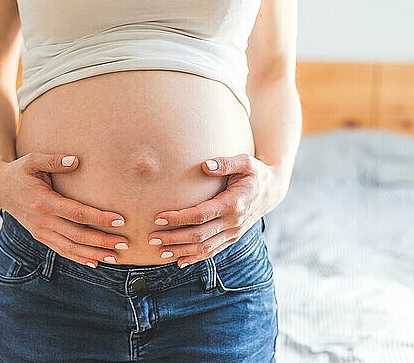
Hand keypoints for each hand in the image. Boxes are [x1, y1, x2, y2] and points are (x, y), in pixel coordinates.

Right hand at [0, 152, 129, 268]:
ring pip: (71, 248)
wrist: (0, 187)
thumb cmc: (21, 170)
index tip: (120, 220)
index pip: (78, 214)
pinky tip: (95, 262)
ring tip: (116, 257)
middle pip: (78, 235)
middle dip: (103, 241)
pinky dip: (79, 258)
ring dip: (94, 254)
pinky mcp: (40, 236)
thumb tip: (75, 161)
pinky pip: (61, 250)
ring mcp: (41, 231)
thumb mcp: (33, 160)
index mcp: (44, 202)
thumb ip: (54, 160)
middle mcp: (43, 221)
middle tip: (125, 243)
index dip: (100, 219)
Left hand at [147, 154, 282, 267]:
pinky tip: (179, 261)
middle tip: (152, 237)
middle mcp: (233, 222)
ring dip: (181, 251)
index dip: (179, 218)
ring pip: (204, 248)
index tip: (159, 217)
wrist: (272, 191)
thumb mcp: (245, 162)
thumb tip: (205, 165)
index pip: (201, 215)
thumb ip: (225, 163)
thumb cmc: (255, 173)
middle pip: (199, 235)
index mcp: (233, 204)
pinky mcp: (232, 238)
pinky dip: (195, 258)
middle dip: (174, 238)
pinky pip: (212, 252)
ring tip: (160, 252)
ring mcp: (234, 233)